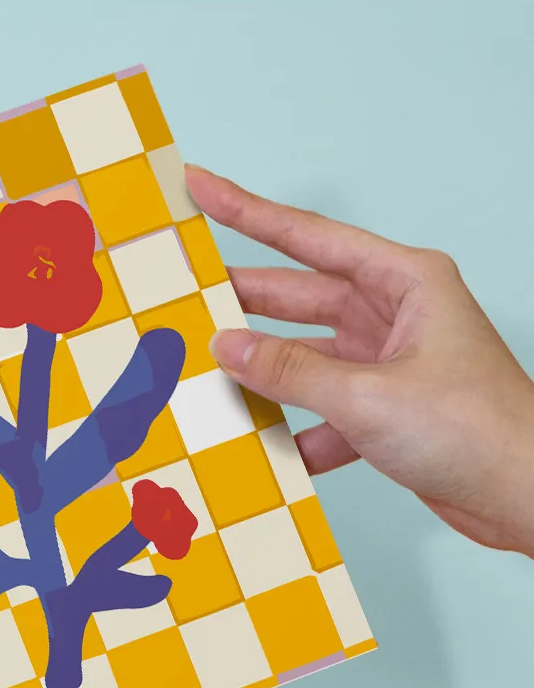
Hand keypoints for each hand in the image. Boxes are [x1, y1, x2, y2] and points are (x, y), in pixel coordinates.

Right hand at [185, 165, 533, 557]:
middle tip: (187, 293)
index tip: (203, 189)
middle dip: (242, 299)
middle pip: (298, 298)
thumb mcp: (369, 396)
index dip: (248, 212)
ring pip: (305, 357)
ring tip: (210, 373)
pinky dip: (293, 427)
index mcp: (404, 283)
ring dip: (264, 372)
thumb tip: (228, 348)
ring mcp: (387, 364)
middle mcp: (394, 315)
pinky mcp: (383, 410)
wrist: (525, 498)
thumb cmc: (479, 432)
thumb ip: (290, 370)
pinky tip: (263, 445)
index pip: (309, 238)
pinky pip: (320, 408)